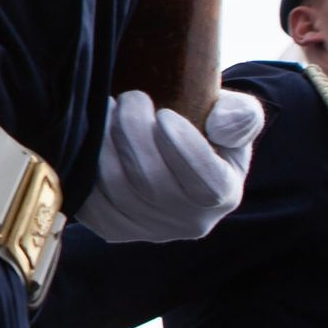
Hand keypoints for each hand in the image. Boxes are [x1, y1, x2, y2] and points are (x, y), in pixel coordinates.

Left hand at [80, 89, 263, 243]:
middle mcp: (188, 222)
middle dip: (136, 131)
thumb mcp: (235, 114)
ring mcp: (147, 229)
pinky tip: (92, 134)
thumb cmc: (204, 125)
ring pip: (117, 187)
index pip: (206, 183)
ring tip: (110, 108)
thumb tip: (221, 126)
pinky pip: (90, 199)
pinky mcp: (112, 227)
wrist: (169, 147)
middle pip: (153, 182)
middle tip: (132, 98)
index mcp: (223, 195)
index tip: (166, 113)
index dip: (183, 147)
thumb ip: (241, 116)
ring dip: (107, 141)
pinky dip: (86, 164)